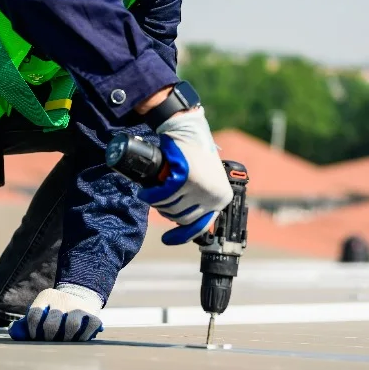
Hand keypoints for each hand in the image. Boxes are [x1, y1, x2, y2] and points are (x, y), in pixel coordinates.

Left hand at [8, 285, 104, 341]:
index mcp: (47, 296)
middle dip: (48, 337)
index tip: (35, 338)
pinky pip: (87, 330)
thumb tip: (13, 332)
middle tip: (49, 341)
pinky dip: (81, 338)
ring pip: (71, 325)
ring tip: (63, 341)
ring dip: (65, 339)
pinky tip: (77, 339)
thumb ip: (27, 321)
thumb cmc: (56, 310)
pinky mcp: (93, 314)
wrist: (82, 295)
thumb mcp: (42, 308)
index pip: (34, 315)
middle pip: (51, 323)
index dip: (32, 331)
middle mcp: (63, 299)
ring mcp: (79, 306)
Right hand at [136, 106, 232, 244]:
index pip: (201, 224)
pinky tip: (146, 193)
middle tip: (157, 202)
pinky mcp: (187, 179)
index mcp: (222, 197)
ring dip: (158, 204)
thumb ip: (202, 197)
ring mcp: (202, 188)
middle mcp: (215, 195)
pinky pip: (164, 195)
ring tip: (151, 194)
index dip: (183, 235)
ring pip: (171, 207)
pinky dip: (152, 195)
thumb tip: (185, 220)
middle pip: (183, 218)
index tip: (167, 240)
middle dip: (167, 212)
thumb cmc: (194, 153)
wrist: (188, 130)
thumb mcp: (207, 179)